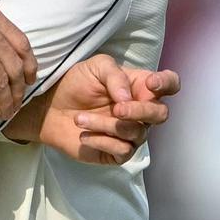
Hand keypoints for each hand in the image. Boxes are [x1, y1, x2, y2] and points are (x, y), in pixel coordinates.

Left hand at [3, 54, 179, 164]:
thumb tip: (129, 97)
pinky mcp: (117, 152)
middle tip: (117, 109)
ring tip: (79, 118)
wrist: (50, 108)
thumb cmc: (75, 84)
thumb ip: (115, 76)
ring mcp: (131, 132)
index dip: (167, 84)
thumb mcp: (95, 67)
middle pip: (160, 114)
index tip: (151, 84)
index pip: (169, 84)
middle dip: (140, 111)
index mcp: (139, 86)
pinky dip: (101, 140)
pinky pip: (122, 150)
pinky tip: (84, 135)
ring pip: (136, 132)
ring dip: (106, 124)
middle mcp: (140, 110)